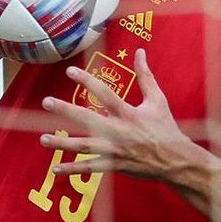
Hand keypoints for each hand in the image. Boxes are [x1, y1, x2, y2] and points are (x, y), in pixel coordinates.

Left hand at [40, 49, 196, 178]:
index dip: (87, 81)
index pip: (104, 93)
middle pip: (88, 119)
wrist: (176, 160)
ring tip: (44, 139)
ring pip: (84, 146)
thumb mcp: (158, 100)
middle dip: (66, 110)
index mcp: (128, 113)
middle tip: (46, 102)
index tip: (70, 72)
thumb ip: (145, 76)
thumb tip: (140, 52)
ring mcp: (115, 150)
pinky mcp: (114, 165)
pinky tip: (56, 168)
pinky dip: (73, 169)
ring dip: (63, 144)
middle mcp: (119, 131)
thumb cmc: (166, 128)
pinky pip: (90, 168)